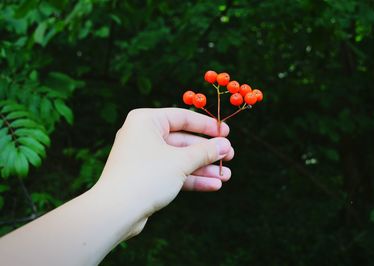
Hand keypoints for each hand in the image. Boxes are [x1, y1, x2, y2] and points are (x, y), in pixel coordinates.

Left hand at [94, 107, 233, 226]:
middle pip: (183, 140)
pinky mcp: (145, 177)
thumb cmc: (147, 177)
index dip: (207, 126)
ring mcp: (144, 157)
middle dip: (208, 152)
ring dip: (203, 168)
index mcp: (146, 121)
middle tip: (230, 157)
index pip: (182, 117)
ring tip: (226, 176)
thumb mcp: (181, 161)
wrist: (116, 211)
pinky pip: (172, 173)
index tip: (226, 133)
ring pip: (179, 159)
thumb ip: (205, 151)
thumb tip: (225, 145)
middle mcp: (143, 136)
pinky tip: (213, 185)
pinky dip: (191, 178)